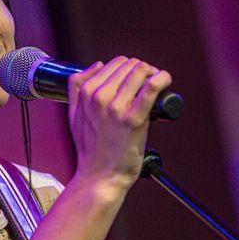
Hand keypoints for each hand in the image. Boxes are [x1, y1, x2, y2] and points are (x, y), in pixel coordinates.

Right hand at [66, 56, 172, 193]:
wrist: (100, 176)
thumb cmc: (90, 150)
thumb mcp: (73, 115)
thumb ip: (76, 87)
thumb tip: (96, 65)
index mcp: (86, 94)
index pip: (114, 63)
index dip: (130, 68)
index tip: (138, 79)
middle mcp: (99, 97)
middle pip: (129, 64)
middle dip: (142, 70)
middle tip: (149, 83)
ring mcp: (116, 107)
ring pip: (139, 71)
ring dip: (153, 73)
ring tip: (157, 84)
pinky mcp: (133, 119)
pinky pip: (151, 88)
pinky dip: (162, 79)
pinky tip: (165, 81)